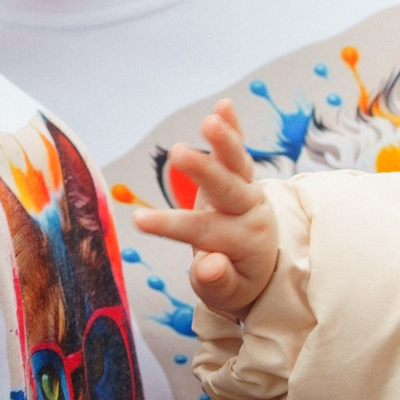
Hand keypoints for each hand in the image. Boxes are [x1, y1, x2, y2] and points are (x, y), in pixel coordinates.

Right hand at [131, 100, 279, 319]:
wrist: (261, 267)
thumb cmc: (235, 281)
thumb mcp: (227, 294)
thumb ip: (217, 281)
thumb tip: (208, 266)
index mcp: (241, 241)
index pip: (201, 231)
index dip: (169, 226)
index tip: (137, 221)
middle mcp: (248, 212)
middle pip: (226, 189)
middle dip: (203, 170)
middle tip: (178, 152)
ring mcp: (247, 191)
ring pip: (237, 164)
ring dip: (224, 141)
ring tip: (210, 119)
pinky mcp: (242, 178)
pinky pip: (239, 152)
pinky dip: (233, 128)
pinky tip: (224, 105)